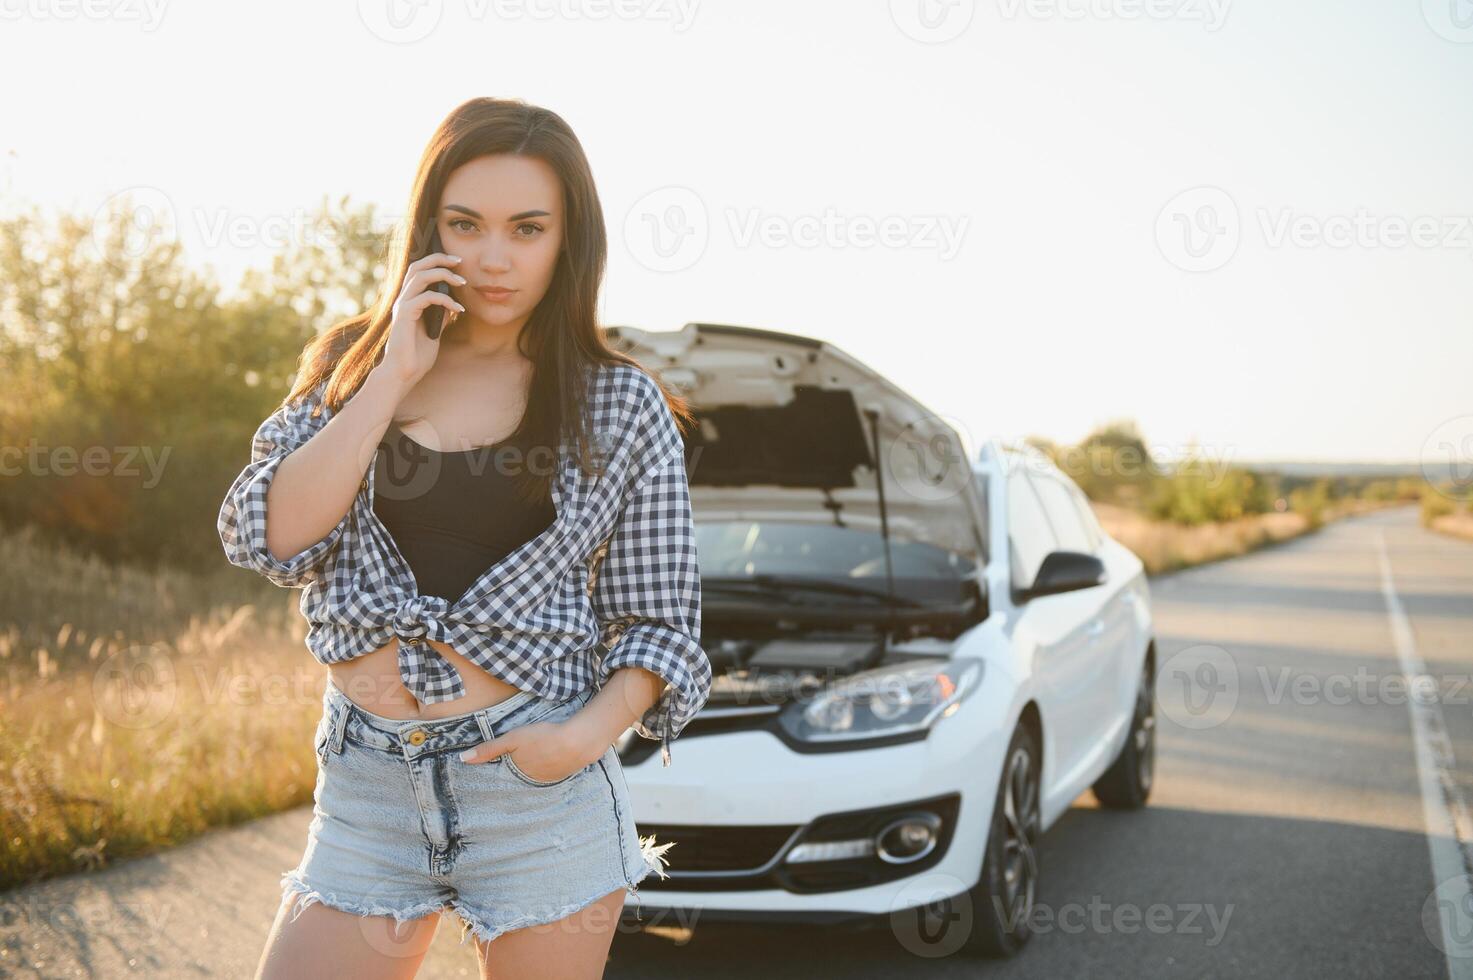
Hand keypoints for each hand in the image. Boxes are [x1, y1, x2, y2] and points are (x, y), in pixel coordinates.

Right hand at [378, 250, 467, 390]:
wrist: (403, 374)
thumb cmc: (416, 356)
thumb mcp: (434, 332)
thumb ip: (439, 316)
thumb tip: (451, 304)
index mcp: (408, 301)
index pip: (419, 271)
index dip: (436, 262)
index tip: (457, 263)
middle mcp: (403, 300)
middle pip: (417, 266)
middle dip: (439, 259)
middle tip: (459, 261)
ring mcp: (402, 306)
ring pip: (420, 276)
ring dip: (444, 275)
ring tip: (463, 282)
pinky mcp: (404, 315)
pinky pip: (426, 298)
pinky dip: (445, 300)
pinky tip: (458, 308)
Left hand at [457, 718, 604, 782]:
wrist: (579, 741)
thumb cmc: (543, 737)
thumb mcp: (513, 738)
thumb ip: (489, 749)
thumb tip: (462, 759)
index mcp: (517, 774)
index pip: (501, 779)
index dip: (497, 776)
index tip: (490, 777)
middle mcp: (531, 781)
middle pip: (518, 778)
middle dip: (514, 774)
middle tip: (511, 766)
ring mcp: (548, 778)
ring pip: (534, 776)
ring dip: (531, 770)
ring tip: (531, 761)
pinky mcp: (562, 774)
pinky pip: (549, 773)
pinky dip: (546, 767)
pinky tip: (549, 758)